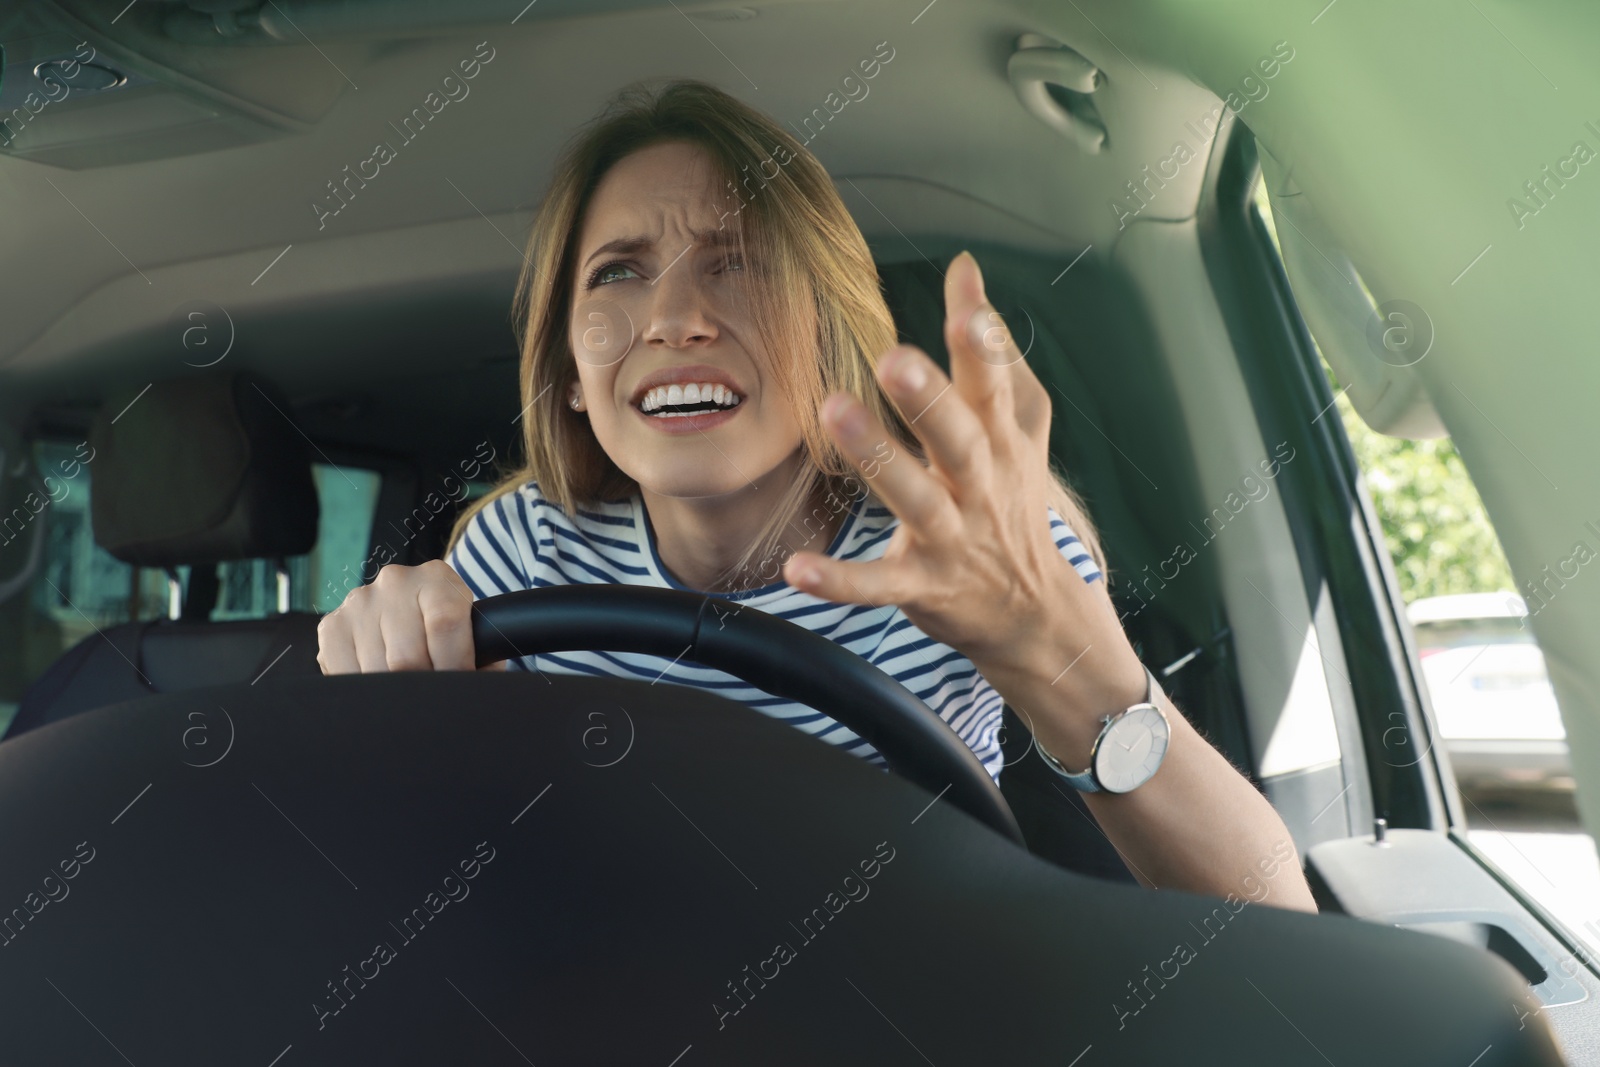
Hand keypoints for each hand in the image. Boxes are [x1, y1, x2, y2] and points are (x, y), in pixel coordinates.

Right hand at [316, 559, 507, 673]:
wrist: (412, 617)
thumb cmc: (449, 635)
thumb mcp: (473, 638)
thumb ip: (483, 659)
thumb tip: (475, 687)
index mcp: (436, 578)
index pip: (445, 624)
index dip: (455, 666)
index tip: (459, 687)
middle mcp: (394, 582)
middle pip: (408, 656)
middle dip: (424, 684)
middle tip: (433, 692)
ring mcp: (359, 602)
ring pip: (378, 671)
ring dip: (395, 690)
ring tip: (408, 686)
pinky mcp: (332, 626)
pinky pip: (346, 674)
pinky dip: (366, 689)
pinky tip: (382, 681)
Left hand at [782, 251, 1141, 715]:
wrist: (1037, 612)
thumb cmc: (1016, 499)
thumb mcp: (1020, 425)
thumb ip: (991, 348)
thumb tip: (965, 268)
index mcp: (1000, 442)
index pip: (994, 388)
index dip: (983, 348)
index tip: (965, 309)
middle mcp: (979, 486)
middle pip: (958, 438)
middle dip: (928, 399)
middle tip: (891, 356)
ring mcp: (950, 539)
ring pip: (916, 499)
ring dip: (879, 458)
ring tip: (836, 414)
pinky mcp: (921, 586)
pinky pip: (877, 585)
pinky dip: (840, 581)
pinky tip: (797, 569)